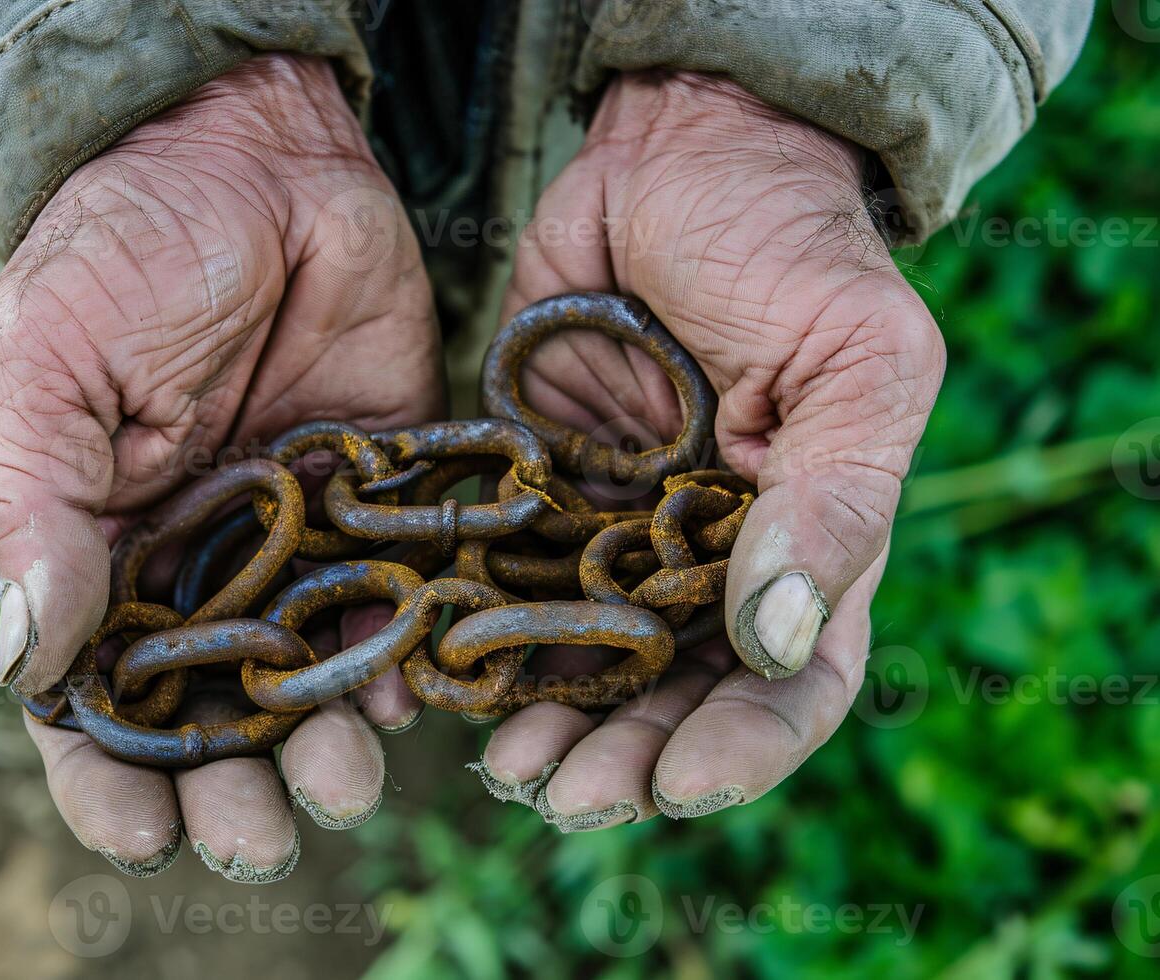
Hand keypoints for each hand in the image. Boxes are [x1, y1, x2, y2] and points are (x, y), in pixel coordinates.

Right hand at [0, 55, 442, 877]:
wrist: (256, 155)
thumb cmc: (127, 253)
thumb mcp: (48, 370)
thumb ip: (34, 511)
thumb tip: (22, 658)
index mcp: (99, 547)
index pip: (89, 693)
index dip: (105, 775)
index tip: (139, 834)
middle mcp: (200, 561)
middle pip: (209, 710)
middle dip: (229, 783)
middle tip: (257, 834)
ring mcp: (295, 536)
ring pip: (309, 673)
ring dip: (323, 739)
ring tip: (345, 782)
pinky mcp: (379, 497)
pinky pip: (393, 595)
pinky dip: (403, 652)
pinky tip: (408, 693)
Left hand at [471, 72, 944, 826]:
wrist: (676, 155)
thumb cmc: (790, 245)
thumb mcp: (856, 357)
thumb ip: (833, 495)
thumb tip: (774, 635)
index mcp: (805, 541)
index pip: (790, 681)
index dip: (743, 745)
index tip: (681, 783)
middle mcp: (707, 559)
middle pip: (672, 694)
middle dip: (624, 755)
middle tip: (563, 792)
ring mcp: (616, 532)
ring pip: (583, 661)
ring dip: (549, 722)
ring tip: (505, 764)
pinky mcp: (534, 495)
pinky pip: (506, 587)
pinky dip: (483, 643)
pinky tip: (448, 679)